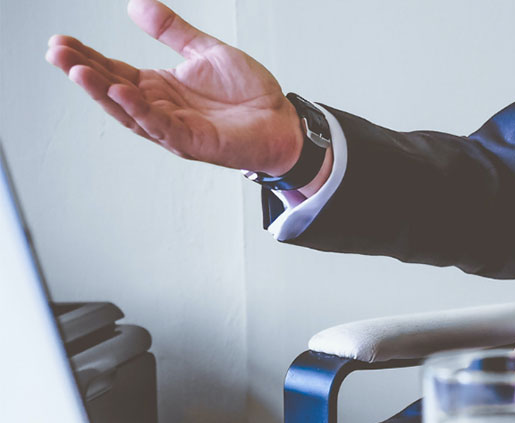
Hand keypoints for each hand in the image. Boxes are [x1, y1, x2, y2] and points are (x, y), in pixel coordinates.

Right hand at [45, 0, 300, 174]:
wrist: (282, 120)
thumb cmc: (249, 94)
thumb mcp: (206, 51)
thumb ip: (172, 31)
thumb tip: (136, 5)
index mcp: (159, 87)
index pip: (113, 70)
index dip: (87, 57)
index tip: (60, 41)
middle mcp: (160, 109)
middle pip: (112, 90)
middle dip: (83, 72)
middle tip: (56, 52)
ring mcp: (174, 128)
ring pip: (129, 111)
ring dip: (102, 92)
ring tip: (77, 71)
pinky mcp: (193, 141)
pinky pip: (161, 126)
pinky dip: (140, 110)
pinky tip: (122, 92)